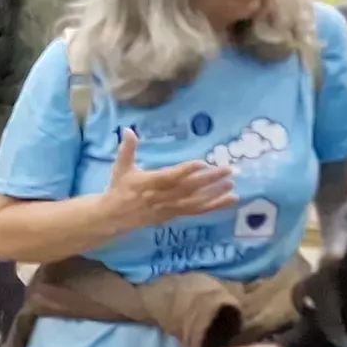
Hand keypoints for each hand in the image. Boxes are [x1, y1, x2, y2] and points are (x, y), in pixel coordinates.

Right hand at [101, 131, 233, 231]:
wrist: (114, 217)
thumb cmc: (119, 188)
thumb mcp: (121, 167)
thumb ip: (128, 149)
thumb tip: (128, 129)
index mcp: (148, 184)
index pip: (169, 177)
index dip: (185, 171)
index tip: (202, 163)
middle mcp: (160, 197)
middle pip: (188, 189)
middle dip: (208, 180)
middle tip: (228, 170)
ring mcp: (169, 208)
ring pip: (195, 202)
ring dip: (215, 194)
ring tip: (232, 184)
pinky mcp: (174, 215)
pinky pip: (197, 211)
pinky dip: (214, 206)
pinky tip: (230, 199)